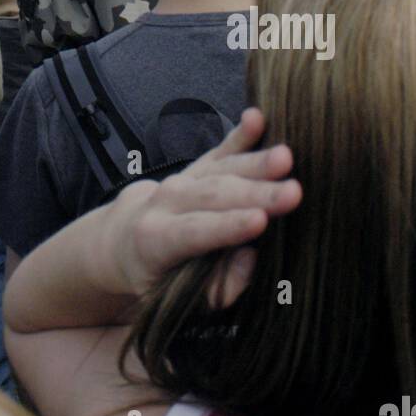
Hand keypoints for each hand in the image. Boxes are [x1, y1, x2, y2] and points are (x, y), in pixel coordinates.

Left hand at [98, 109, 301, 308]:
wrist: (121, 238)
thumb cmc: (155, 277)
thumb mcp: (177, 299)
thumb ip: (215, 288)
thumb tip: (249, 258)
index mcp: (156, 238)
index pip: (196, 230)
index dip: (228, 226)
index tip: (261, 221)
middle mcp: (166, 201)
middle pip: (215, 194)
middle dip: (256, 193)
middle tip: (294, 193)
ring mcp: (181, 179)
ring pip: (221, 169)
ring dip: (256, 162)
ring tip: (286, 157)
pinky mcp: (196, 168)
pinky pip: (220, 150)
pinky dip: (239, 134)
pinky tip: (257, 117)